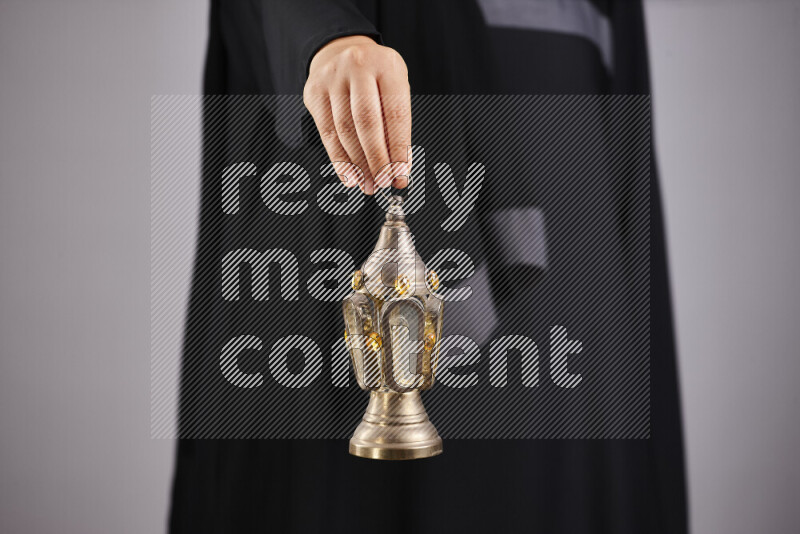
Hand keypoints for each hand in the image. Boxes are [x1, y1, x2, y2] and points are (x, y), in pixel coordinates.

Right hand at [303, 35, 410, 194]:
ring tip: (368, 184)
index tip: (401, 174)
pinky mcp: (314, 92)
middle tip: (383, 182)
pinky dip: (339, 160)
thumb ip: (396, 124)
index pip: (395, 114)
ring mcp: (332, 78)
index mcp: (387, 66)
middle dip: (376, 159)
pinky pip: (327, 133)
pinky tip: (349, 175)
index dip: (399, 149)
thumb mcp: (394, 88)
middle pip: (366, 122)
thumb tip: (397, 167)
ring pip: (344, 131)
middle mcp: (358, 67)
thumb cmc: (375, 77)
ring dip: (358, 164)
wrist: (341, 51)